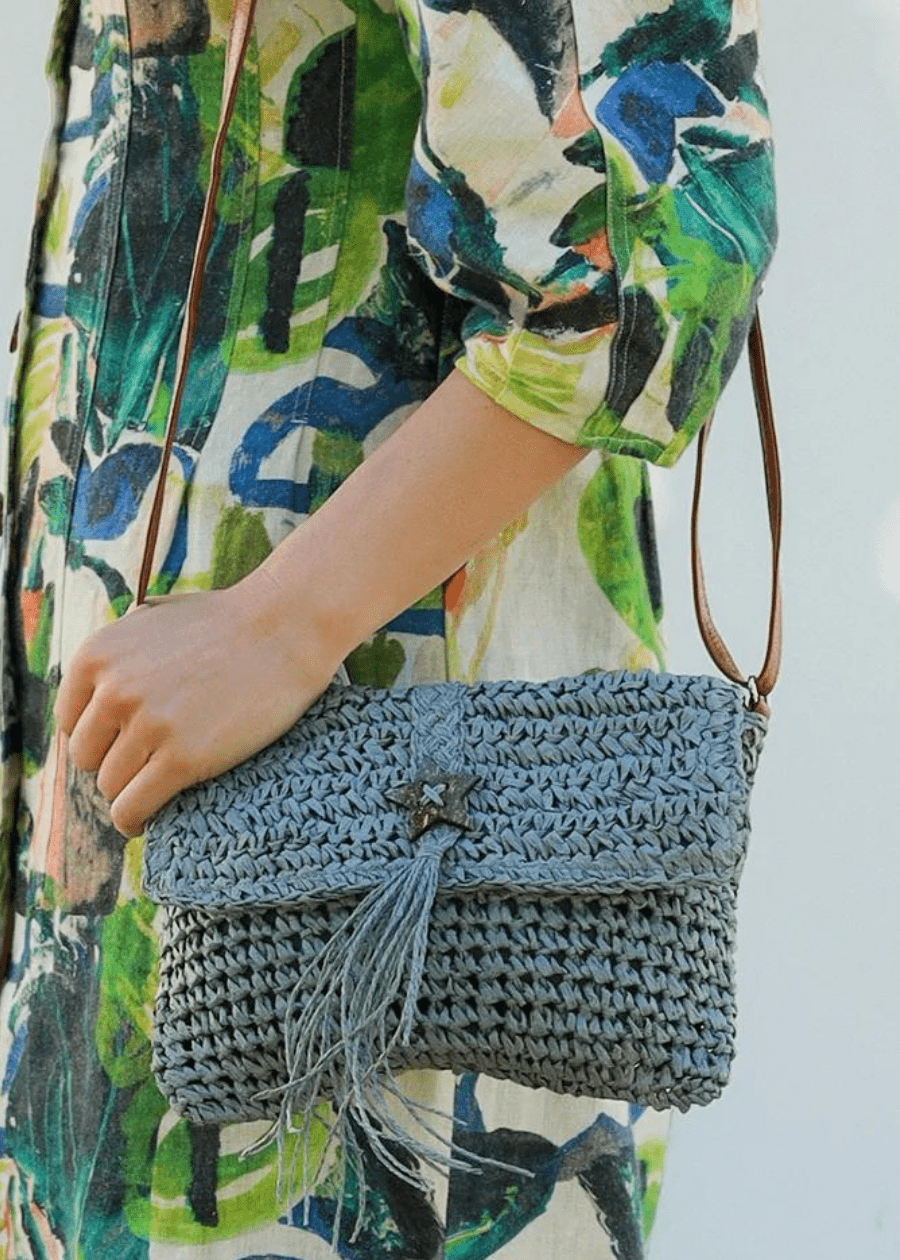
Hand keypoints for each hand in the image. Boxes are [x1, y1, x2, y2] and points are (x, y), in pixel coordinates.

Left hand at [55, 571, 339, 837]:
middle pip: (86, 757)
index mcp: (98, 655)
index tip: (123, 743)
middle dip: (113, 763)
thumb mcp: (154, 618)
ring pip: (110, 786)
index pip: (69, 721)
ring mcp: (148, 726)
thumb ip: (117, 651)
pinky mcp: (182, 759)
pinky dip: (132, 821)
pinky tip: (143, 823)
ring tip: (154, 788)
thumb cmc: (227, 622)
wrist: (286, 629)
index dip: (98, 735)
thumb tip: (92, 687)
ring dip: (130, 791)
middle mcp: (114, 690)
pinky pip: (131, 808)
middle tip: (146, 764)